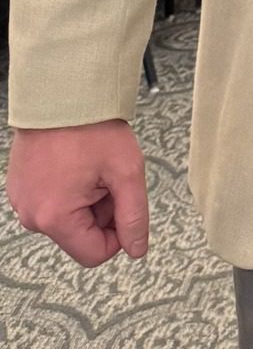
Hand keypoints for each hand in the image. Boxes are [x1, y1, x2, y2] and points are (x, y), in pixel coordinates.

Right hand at [6, 120, 149, 265]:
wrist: (62, 94)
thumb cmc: (91, 127)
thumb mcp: (126, 173)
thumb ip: (134, 217)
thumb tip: (136, 249)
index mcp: (55, 217)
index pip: (94, 254)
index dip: (118, 235)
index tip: (123, 205)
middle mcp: (32, 214)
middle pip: (81, 235)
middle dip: (102, 211)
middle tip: (108, 177)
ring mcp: (22, 200)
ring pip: (68, 218)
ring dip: (87, 199)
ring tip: (91, 167)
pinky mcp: (20, 187)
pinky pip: (52, 202)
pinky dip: (70, 189)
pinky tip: (76, 163)